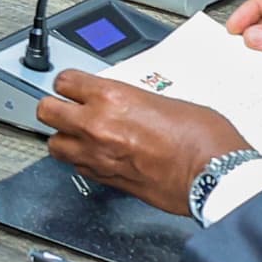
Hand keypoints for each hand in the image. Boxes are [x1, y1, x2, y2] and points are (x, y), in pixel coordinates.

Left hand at [34, 71, 245, 216]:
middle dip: (55, 107)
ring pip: (54, 144)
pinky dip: (82, 160)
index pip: (64, 81)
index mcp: (112, 97)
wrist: (214, 174)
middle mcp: (97, 125)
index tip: (72, 85)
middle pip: (47, 111)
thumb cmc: (203, 137)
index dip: (67, 82)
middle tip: (66, 107)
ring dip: (64, 137)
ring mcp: (98, 156)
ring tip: (77, 134)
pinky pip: (77, 167)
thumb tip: (126, 102)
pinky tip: (96, 155)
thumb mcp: (165, 99)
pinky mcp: (107, 180)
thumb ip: (134, 99)